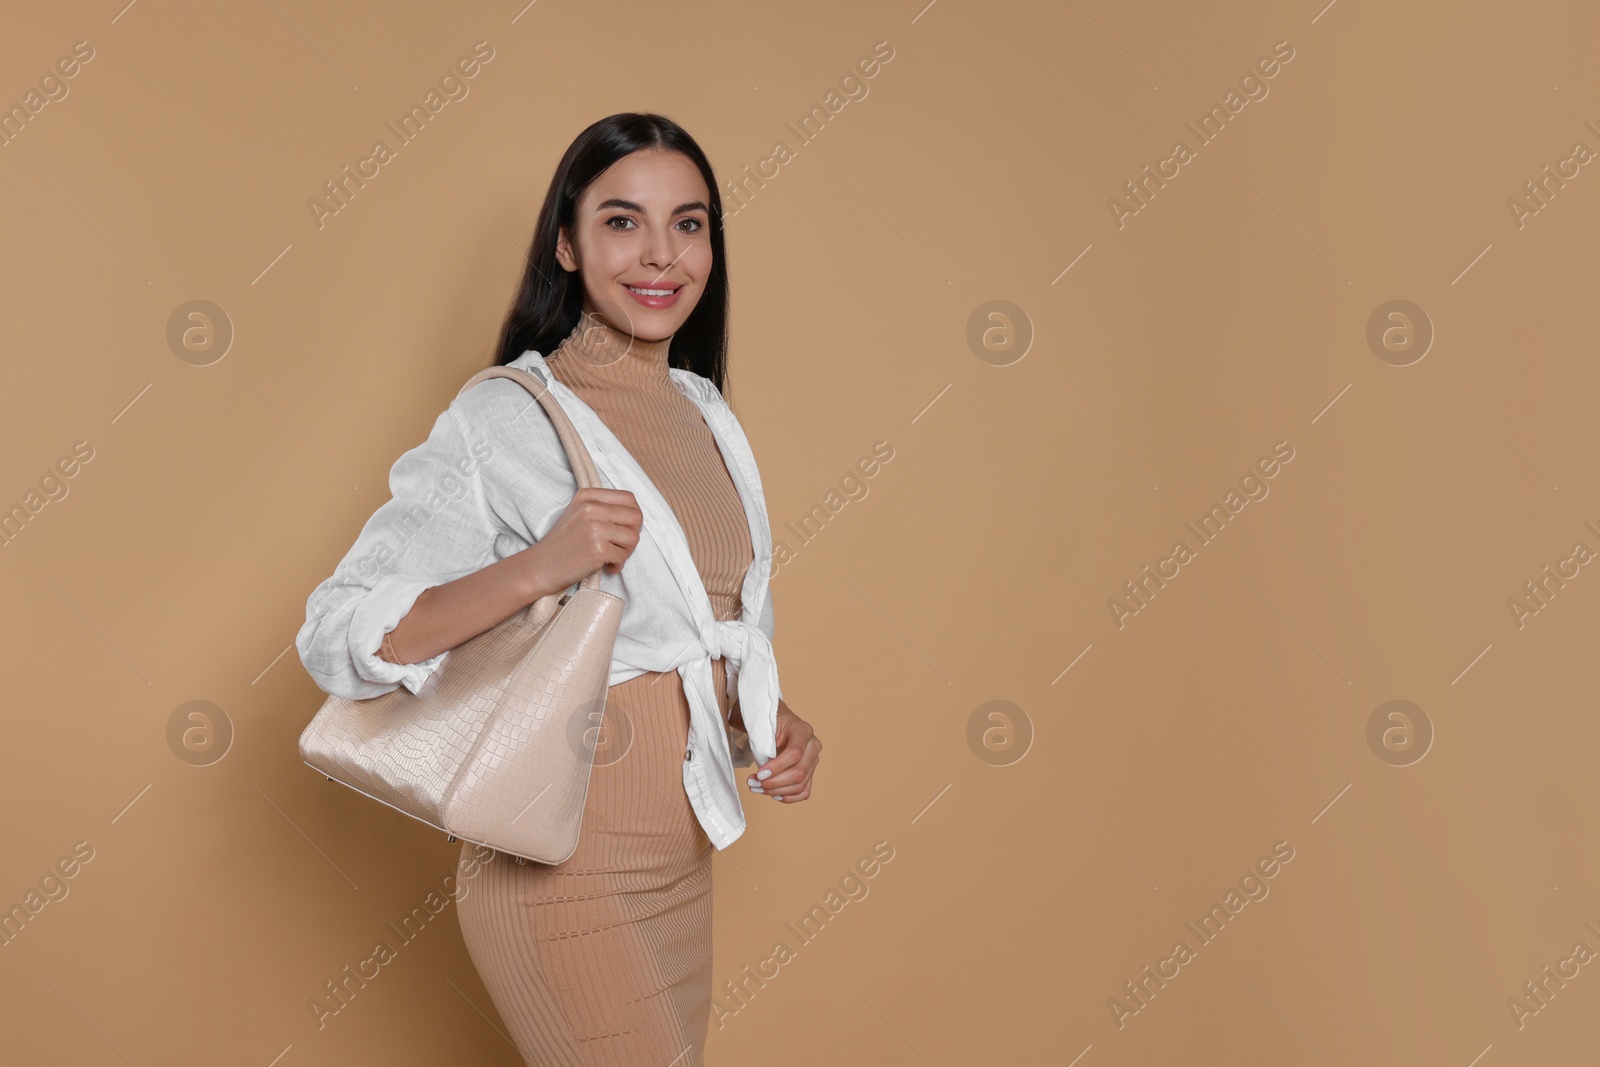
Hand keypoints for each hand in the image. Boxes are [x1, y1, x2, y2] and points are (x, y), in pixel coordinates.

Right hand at [520, 486, 642, 597]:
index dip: (633, 516)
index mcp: (588, 496)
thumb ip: (602, 508)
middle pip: (636, 517)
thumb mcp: (578, 513)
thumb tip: (635, 516)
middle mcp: (591, 508)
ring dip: (626, 551)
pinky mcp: (597, 549)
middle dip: (633, 534)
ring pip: (633, 537)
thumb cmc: (562, 543)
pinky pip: (623, 556)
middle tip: (621, 546)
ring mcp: (594, 528)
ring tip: (612, 557)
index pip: (629, 498)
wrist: (540, 566)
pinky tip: (606, 567)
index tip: (625, 529)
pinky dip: (618, 565)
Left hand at [747, 700, 818, 802]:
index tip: (759, 774)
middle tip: (753, 783)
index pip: (795, 753)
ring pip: (800, 785)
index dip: (777, 767)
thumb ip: (764, 747)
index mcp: (803, 730)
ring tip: (757, 788)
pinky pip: (804, 792)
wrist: (776, 723)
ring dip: (776, 791)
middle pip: (799, 772)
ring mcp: (813, 761)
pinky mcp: (810, 773)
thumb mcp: (765, 728)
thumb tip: (762, 775)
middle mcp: (813, 746)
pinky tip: (773, 794)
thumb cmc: (769, 724)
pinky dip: (788, 797)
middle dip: (774, 782)